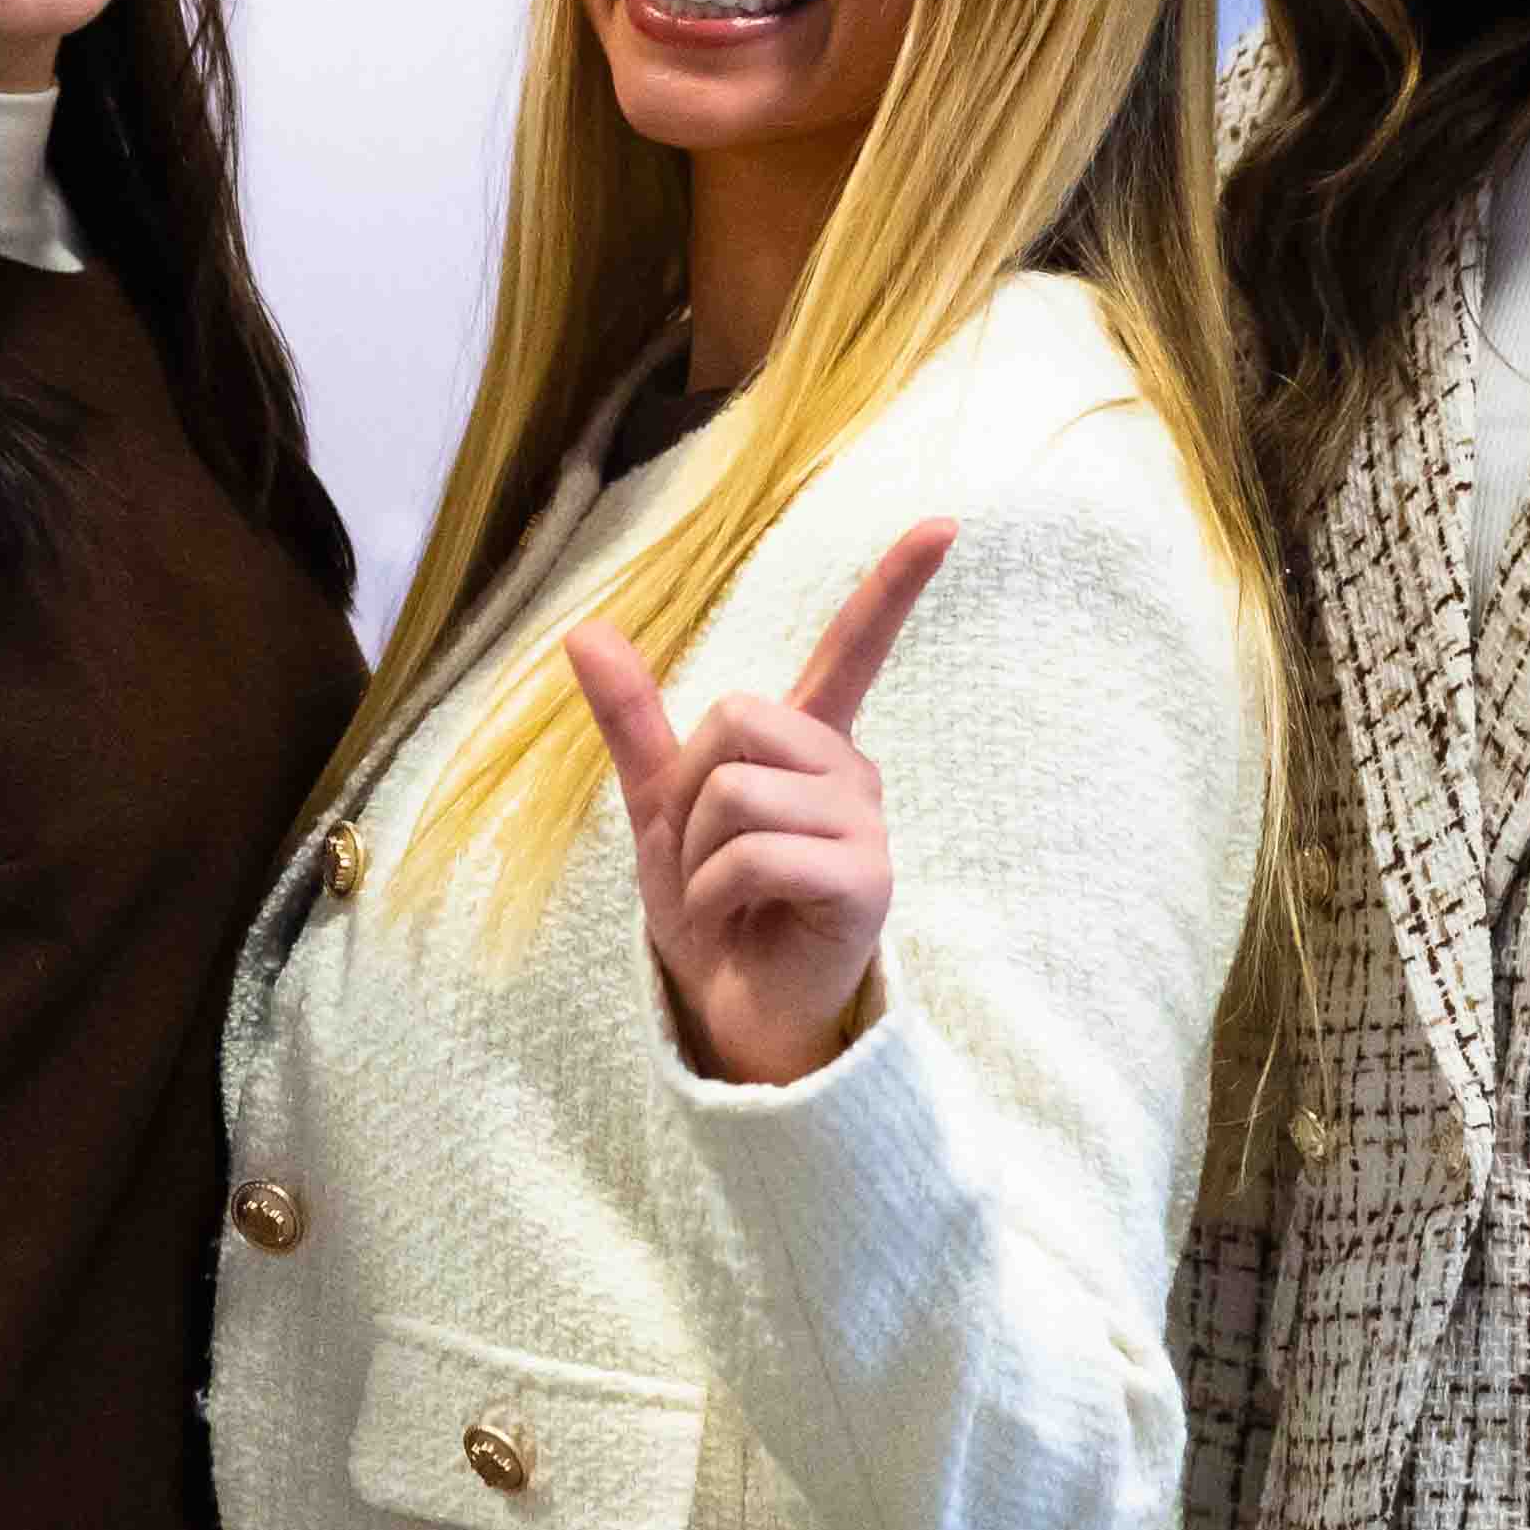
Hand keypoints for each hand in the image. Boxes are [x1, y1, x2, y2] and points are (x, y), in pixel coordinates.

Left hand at [569, 522, 953, 1089]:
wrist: (733, 1005)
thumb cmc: (713, 904)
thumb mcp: (660, 804)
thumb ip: (633, 718)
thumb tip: (585, 629)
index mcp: (807, 742)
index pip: (853, 649)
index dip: (894, 586)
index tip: (944, 524)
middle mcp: (848, 769)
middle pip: (739, 718)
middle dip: (692, 790)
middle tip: (710, 857)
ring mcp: (864, 824)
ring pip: (738, 790)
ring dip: (698, 855)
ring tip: (728, 898)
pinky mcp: (865, 880)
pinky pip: (755, 854)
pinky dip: (719, 894)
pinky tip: (746, 922)